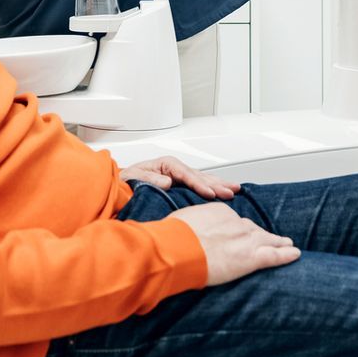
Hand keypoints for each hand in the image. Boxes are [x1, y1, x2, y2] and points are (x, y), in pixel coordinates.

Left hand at [120, 155, 237, 200]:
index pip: (187, 174)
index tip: (209, 193)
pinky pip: (200, 184)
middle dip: (216, 184)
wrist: (122, 184)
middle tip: (230, 191)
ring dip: (219, 184)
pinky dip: (213, 187)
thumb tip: (168, 182)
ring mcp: (180, 175)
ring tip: (235, 189)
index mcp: (166, 164)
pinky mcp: (181, 183)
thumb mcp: (134, 178)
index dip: (199, 184)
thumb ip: (151, 179)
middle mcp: (175, 168)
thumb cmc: (127, 180)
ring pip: (204, 178)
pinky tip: (224, 190)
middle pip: (200, 175)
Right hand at [168, 204, 298, 286]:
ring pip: (268, 240)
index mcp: (219, 212)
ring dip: (279, 242)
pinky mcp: (251, 257)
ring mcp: (245, 239)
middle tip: (270, 237)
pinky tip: (295, 254)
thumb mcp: (180, 222)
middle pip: (253, 229)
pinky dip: (287, 255)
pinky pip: (275, 255)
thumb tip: (183, 231)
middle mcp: (235, 223)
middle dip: (261, 234)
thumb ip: (189, 225)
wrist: (178, 248)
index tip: (240, 234)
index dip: (239, 229)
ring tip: (288, 244)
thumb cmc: (174, 237)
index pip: (234, 220)